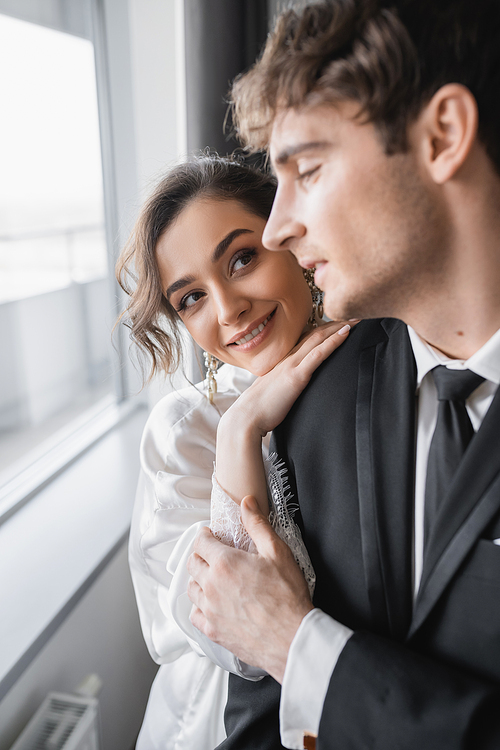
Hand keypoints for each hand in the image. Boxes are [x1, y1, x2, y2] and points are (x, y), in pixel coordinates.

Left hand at [187, 495, 313, 682]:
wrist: (292, 638)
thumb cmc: (288, 596)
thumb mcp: (277, 552)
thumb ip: (257, 524)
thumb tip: (246, 503)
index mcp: (224, 563)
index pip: (200, 542)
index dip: (206, 535)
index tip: (212, 536)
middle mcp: (211, 585)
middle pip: (192, 563)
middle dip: (201, 555)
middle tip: (214, 555)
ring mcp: (209, 610)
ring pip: (191, 588)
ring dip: (199, 579)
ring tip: (214, 578)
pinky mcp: (212, 631)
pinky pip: (195, 614)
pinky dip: (200, 606)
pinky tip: (212, 604)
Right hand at [223, 321, 350, 437]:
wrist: (246, 418)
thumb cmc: (259, 410)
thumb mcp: (274, 393)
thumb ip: (284, 387)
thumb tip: (290, 391)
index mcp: (282, 362)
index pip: (305, 340)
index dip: (322, 330)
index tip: (337, 324)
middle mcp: (287, 358)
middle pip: (314, 334)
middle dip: (335, 323)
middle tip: (353, 314)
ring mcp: (292, 365)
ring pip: (318, 338)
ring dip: (339, 326)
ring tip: (357, 318)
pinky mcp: (297, 376)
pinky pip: (318, 353)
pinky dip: (334, 341)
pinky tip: (347, 332)